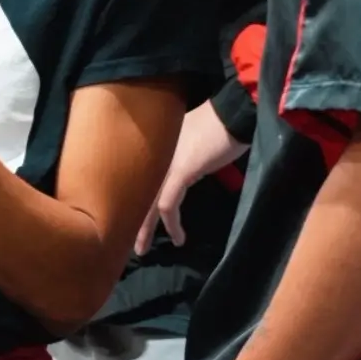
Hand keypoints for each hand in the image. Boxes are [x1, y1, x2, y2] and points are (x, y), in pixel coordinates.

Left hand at [135, 100, 248, 254]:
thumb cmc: (221, 123)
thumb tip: (180, 173)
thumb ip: (180, 155)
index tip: (130, 217)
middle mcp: (155, 153)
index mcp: (156, 145)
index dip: (131, 200)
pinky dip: (171, 223)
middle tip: (124, 243)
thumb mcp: (191, 140)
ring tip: (142, 249)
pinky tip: (177, 238)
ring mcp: (166, 161)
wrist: (236, 111)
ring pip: (146, 201)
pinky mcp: (181, 170)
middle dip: (129, 220)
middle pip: (134, 191)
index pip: (137, 177)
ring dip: (144, 228)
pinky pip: (168, 203)